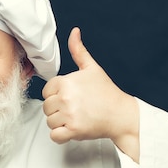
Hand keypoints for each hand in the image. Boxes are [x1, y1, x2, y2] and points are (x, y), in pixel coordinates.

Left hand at [42, 28, 139, 160]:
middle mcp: (66, 98)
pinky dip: (60, 136)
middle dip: (58, 110)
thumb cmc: (106, 93)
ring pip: (49, 122)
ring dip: (59, 123)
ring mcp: (69, 115)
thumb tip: (74, 31)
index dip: (56, 95)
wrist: (121, 114)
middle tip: (74, 109)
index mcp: (66, 82)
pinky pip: (54, 136)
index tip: (69, 97)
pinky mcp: (73, 130)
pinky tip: (71, 130)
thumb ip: (78, 51)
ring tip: (75, 118)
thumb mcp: (92, 68)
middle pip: (47, 107)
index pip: (46, 91)